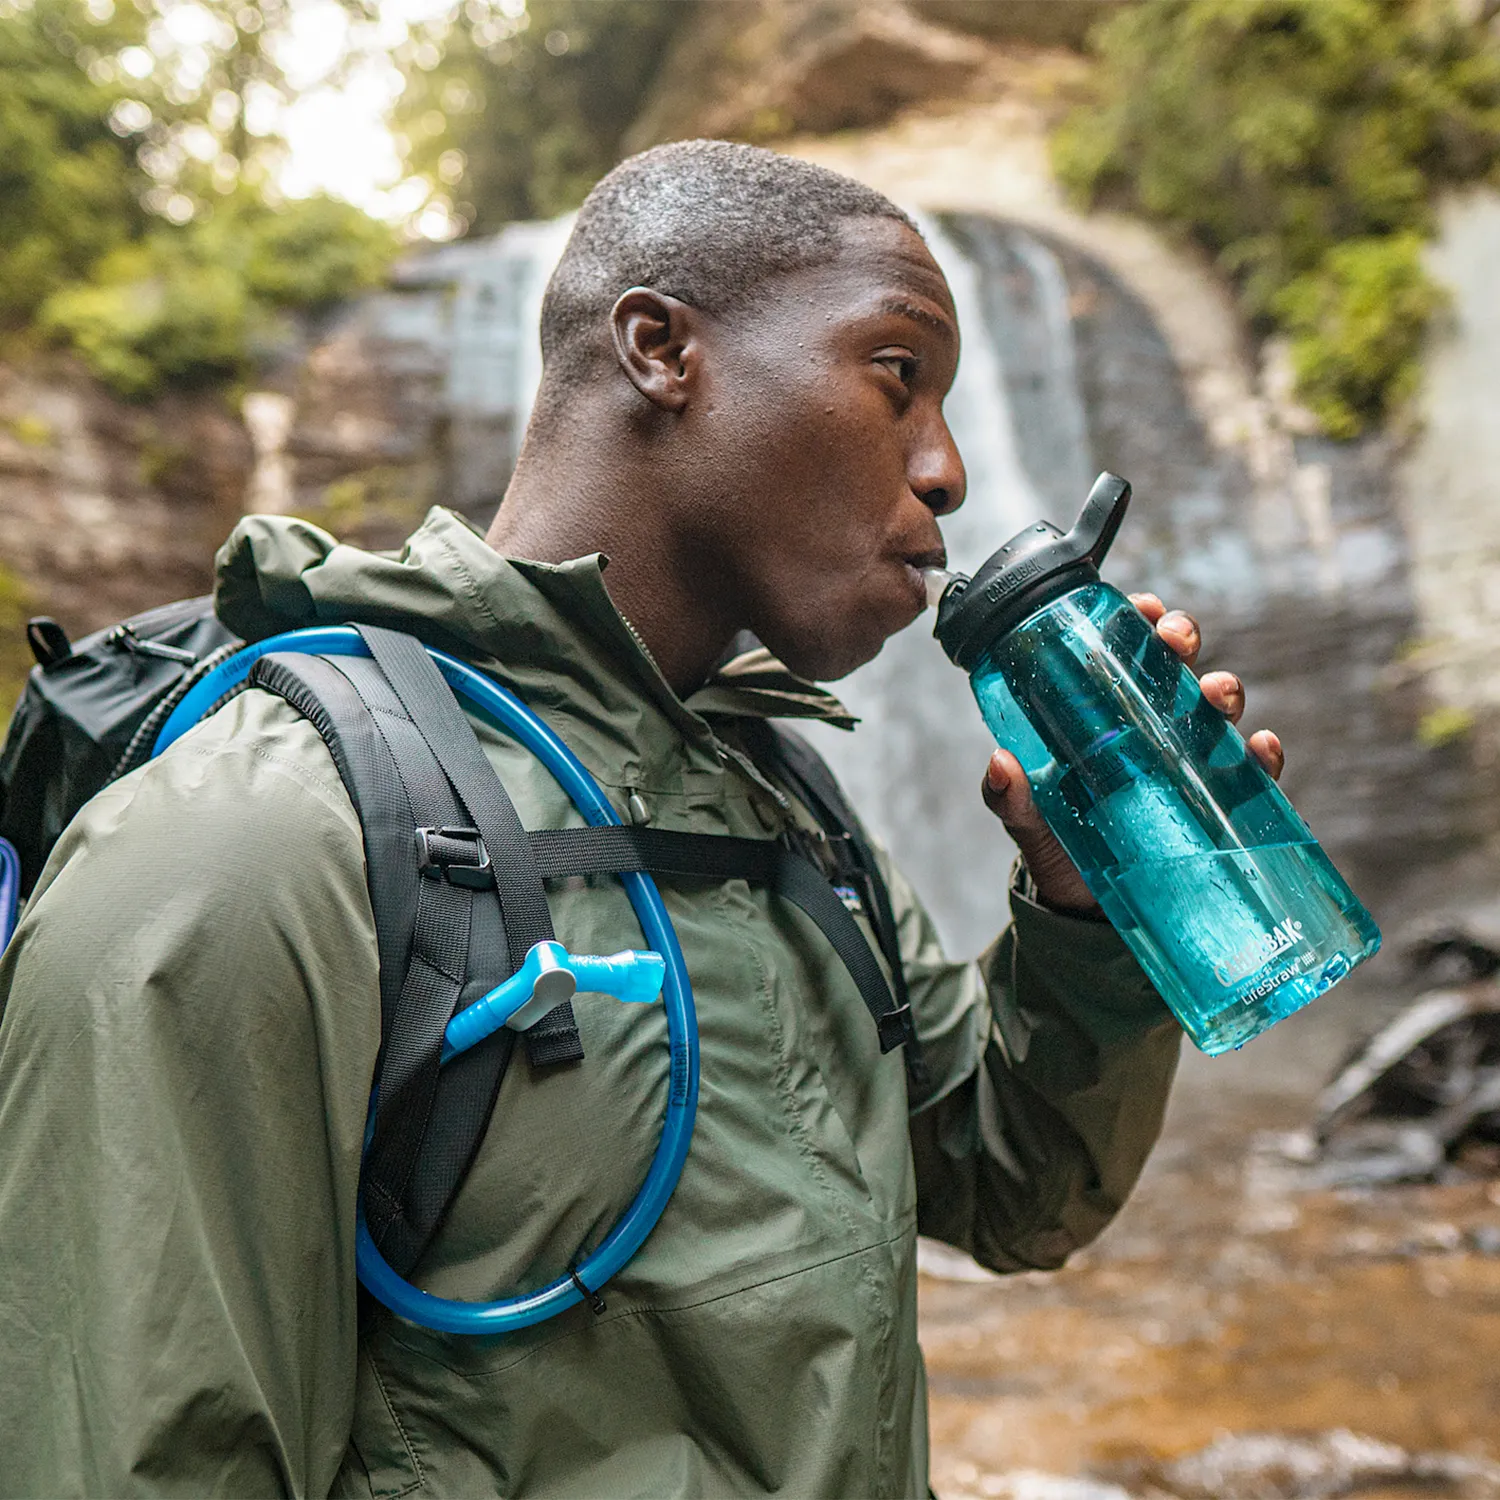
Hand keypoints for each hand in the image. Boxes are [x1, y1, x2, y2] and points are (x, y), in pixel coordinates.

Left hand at [981, 592, 1285, 914]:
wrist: (1089, 917)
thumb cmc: (1060, 850)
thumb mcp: (1031, 824)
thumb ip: (1011, 800)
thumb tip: (999, 765)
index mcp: (1104, 717)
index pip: (1123, 654)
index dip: (1137, 622)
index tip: (1141, 607)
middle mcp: (1151, 729)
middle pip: (1175, 668)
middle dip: (1182, 641)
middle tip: (1174, 640)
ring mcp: (1190, 764)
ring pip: (1216, 711)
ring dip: (1223, 691)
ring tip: (1215, 696)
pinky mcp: (1220, 805)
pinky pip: (1251, 773)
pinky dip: (1262, 756)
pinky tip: (1261, 750)